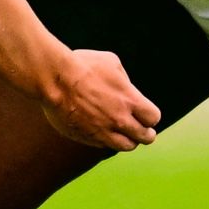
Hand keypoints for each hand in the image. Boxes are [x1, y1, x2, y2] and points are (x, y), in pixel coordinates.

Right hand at [39, 49, 160, 151]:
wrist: (55, 79)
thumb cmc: (83, 66)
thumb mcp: (111, 62)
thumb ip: (124, 80)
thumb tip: (127, 89)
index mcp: (129, 100)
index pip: (153, 117)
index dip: (151, 116)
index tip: (146, 113)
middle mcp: (120, 120)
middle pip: (145, 137)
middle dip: (146, 133)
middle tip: (143, 130)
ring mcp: (103, 131)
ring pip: (126, 146)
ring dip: (129, 140)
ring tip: (125, 134)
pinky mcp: (87, 138)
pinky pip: (104, 145)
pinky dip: (108, 140)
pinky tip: (104, 130)